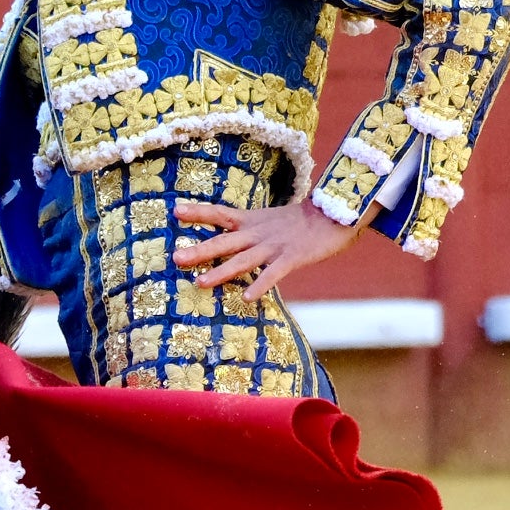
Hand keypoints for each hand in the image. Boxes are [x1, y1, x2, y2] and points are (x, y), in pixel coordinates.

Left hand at [173, 198, 365, 303]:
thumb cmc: (302, 221)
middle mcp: (258, 233)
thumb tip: (230, 238)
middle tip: (176, 258)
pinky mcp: (291, 258)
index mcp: (252, 221)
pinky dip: (260, 285)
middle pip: (224, 241)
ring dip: (221, 272)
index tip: (175, 211)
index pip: (220, 213)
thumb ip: (250, 228)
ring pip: (242, 261)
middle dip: (199, 250)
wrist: (334, 215)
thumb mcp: (270, 219)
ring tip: (200, 282)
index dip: (198, 212)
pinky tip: (247, 298)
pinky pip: (272, 274)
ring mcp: (273, 246)